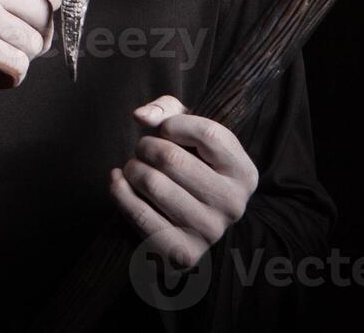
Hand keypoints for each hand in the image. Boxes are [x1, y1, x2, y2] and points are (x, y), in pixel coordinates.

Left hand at [108, 94, 258, 269]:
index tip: (164, 128)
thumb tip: (141, 116)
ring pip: (152, 184)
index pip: (208, 134)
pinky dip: (119, 192)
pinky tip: (118, 181)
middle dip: (146, 146)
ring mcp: (209, 232)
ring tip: (133, 166)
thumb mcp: (188, 130)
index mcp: (245, 173)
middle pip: (172, 159)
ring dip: (132, 167)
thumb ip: (167, 110)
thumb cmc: (188, 162)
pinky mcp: (182, 253)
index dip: (174, 123)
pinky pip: (139, 215)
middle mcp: (234, 205)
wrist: (184, 215)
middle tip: (142, 148)